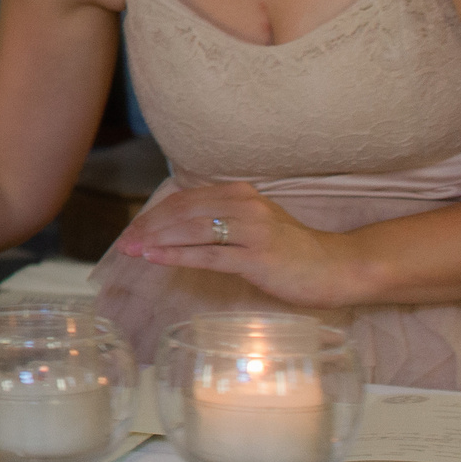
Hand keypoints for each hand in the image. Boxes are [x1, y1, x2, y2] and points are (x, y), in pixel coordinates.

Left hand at [114, 181, 357, 306]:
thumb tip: (177, 227)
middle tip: (124, 243)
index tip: (132, 230)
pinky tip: (156, 258)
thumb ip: (222, 219)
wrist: (336, 267)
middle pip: (183, 212)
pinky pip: (208, 254)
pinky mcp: (257, 256)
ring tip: (132, 250)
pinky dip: (177, 255)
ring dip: (157, 240)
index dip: (154, 215)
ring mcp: (252, 230)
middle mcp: (244, 205)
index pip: (185, 200)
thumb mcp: (254, 224)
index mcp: (241, 194)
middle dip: (148, 227)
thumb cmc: (292, 251)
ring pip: (191, 229)